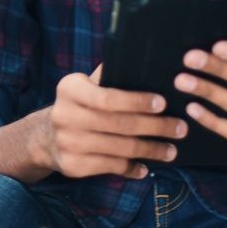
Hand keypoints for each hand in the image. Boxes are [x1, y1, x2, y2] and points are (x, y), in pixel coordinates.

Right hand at [39, 65, 188, 179]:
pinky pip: (111, 167)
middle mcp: (65, 115)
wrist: (46, 138)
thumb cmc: (80, 106)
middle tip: (180, 128)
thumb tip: (143, 59)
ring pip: (119, 148)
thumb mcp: (86, 86)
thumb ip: (109, 75)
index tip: (164, 103)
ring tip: (171, 151)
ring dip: (150, 150)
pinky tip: (146, 167)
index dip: (138, 101)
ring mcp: (68, 143)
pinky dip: (132, 168)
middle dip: (155, 127)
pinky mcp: (73, 166)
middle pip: (120, 124)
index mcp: (70, 89)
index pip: (108, 97)